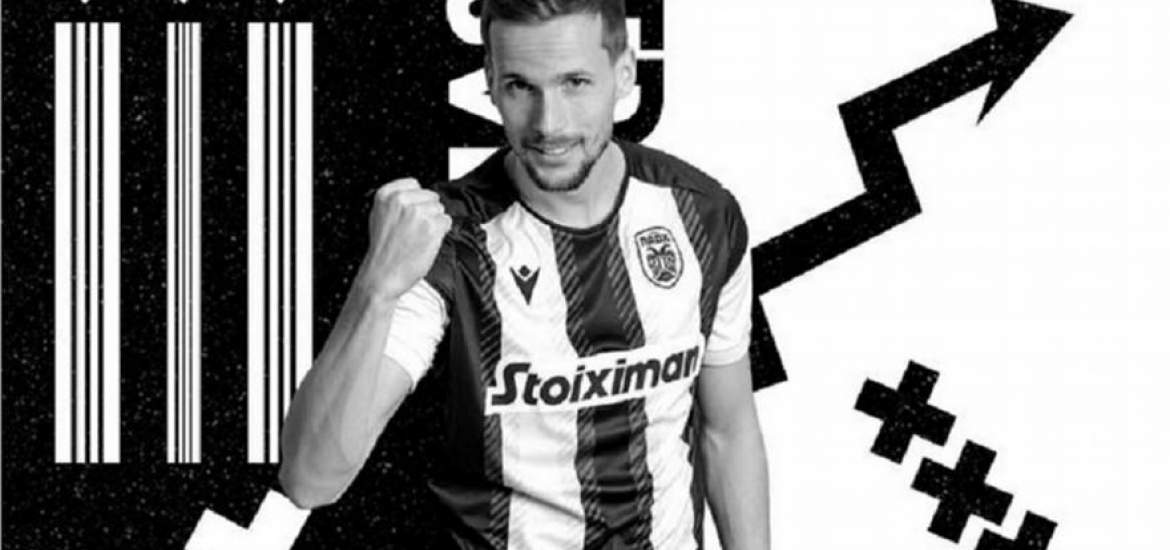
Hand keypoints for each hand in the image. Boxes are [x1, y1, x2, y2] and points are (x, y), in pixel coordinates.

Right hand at [355, 178, 451, 304]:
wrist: (382, 275)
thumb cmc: (382, 251)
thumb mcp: (379, 216)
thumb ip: (396, 201)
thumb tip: (417, 193)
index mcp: (386, 195)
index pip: (414, 184)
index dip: (416, 200)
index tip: (410, 214)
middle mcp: (401, 201)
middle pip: (431, 197)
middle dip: (427, 212)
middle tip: (413, 231)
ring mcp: (417, 212)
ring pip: (440, 210)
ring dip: (434, 224)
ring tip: (418, 238)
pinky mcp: (431, 226)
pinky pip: (447, 222)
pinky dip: (440, 233)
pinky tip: (426, 242)